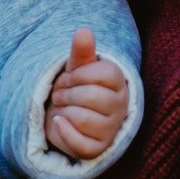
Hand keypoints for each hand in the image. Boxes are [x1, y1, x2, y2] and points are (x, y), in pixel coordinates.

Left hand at [46, 26, 129, 159]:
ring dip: (63, 110)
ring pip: (83, 118)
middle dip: (66, 93)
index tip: (68, 77)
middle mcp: (120, 107)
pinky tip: (59, 122)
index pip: (105, 73)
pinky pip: (78, 141)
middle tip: (59, 94)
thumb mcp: (76, 68)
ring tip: (61, 108)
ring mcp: (110, 130)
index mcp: (120, 83)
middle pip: (91, 96)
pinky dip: (62, 130)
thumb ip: (81, 51)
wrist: (66, 116)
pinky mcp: (97, 149)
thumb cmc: (75, 88)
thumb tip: (84, 30)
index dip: (78, 74)